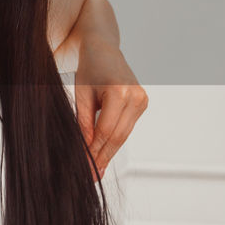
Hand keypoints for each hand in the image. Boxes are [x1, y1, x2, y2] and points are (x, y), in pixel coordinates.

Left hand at [73, 39, 147, 181]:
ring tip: (96, 170)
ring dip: (109, 152)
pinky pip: (126, 128)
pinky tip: (103, 154)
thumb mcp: (81, 95)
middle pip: (118, 136)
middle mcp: (136, 96)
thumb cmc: (89, 68)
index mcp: (119, 92)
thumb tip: (84, 151)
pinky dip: (114, 140)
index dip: (94, 151)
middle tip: (91, 176)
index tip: (84, 167)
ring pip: (124, 135)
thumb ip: (83, 123)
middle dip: (102, 157)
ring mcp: (142, 100)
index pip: (106, 131)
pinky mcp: (143, 103)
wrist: (104, 48)